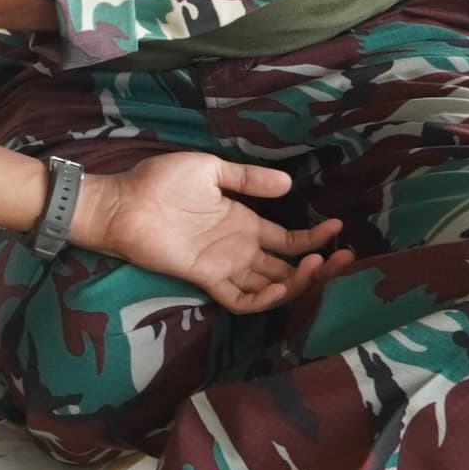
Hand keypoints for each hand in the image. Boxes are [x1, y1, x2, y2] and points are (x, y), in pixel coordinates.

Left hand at [82, 155, 352, 313]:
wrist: (123, 201)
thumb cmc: (161, 182)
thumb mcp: (212, 170)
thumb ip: (248, 179)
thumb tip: (287, 183)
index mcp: (245, 223)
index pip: (288, 240)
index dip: (314, 238)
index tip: (338, 229)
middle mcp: (240, 249)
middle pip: (287, 267)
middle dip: (319, 266)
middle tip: (345, 258)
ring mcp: (225, 266)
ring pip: (271, 285)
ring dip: (299, 282)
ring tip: (319, 267)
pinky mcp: (206, 278)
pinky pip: (239, 299)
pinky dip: (263, 299)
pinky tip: (282, 287)